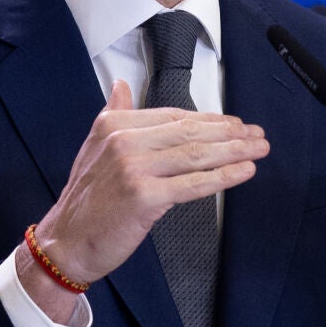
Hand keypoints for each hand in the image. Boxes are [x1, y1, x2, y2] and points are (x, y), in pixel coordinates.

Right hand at [18, 80, 268, 316]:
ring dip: (234, 151)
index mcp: (114, 125)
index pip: (174, 117)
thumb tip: (121, 84)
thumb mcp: (94, 146)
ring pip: (196, 155)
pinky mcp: (144, 197)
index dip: (210, 120)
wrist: (66, 242)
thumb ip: (114, 113)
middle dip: (230, 133)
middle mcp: (123, 141)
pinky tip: (244, 172)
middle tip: (257, 134)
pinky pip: (193, 184)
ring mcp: (133, 169)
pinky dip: (224, 177)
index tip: (235, 124)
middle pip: (189, 132)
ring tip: (258, 149)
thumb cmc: (86, 201)